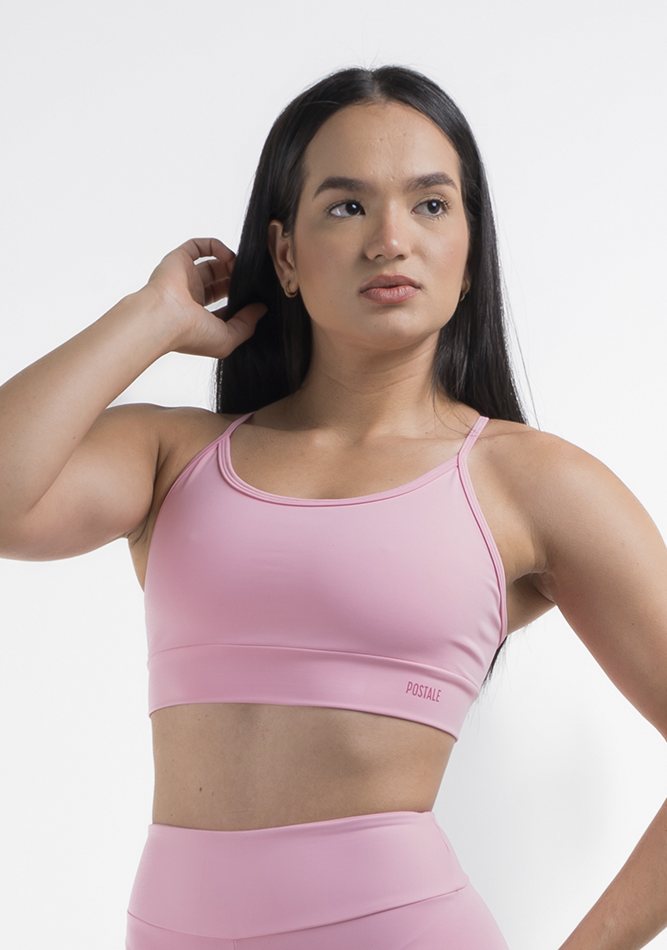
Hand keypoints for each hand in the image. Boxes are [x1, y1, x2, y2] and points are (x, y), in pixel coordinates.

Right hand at [143, 237, 265, 357]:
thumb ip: (247, 325)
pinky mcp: (178, 260)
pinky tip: (228, 255)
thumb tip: (260, 309)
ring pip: (211, 265)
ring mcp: (184, 278)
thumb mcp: (228, 338)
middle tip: (251, 279)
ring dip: (229, 263)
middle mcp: (191, 298)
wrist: (164, 318)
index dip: (240, 301)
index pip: (223, 307)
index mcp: (199, 319)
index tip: (255, 298)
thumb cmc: (191, 334)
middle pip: (219, 283)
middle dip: (236, 280)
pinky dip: (214, 246)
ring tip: (243, 267)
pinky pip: (197, 246)